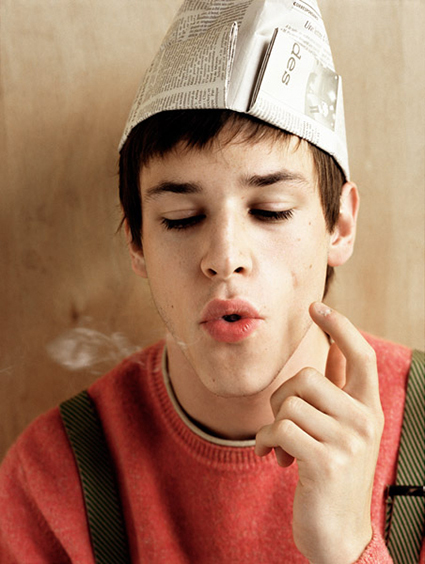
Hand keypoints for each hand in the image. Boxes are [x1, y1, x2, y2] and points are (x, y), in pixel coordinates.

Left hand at [255, 303, 383, 563]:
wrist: (341, 535)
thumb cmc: (334, 475)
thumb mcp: (343, 429)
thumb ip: (338, 390)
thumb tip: (333, 347)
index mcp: (368, 408)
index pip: (359, 354)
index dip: (338, 326)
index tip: (318, 306)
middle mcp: (364, 420)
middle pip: (305, 377)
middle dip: (282, 398)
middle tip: (283, 423)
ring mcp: (347, 442)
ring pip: (288, 403)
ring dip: (272, 424)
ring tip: (280, 447)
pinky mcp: (325, 462)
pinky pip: (278, 429)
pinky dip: (265, 441)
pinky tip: (273, 458)